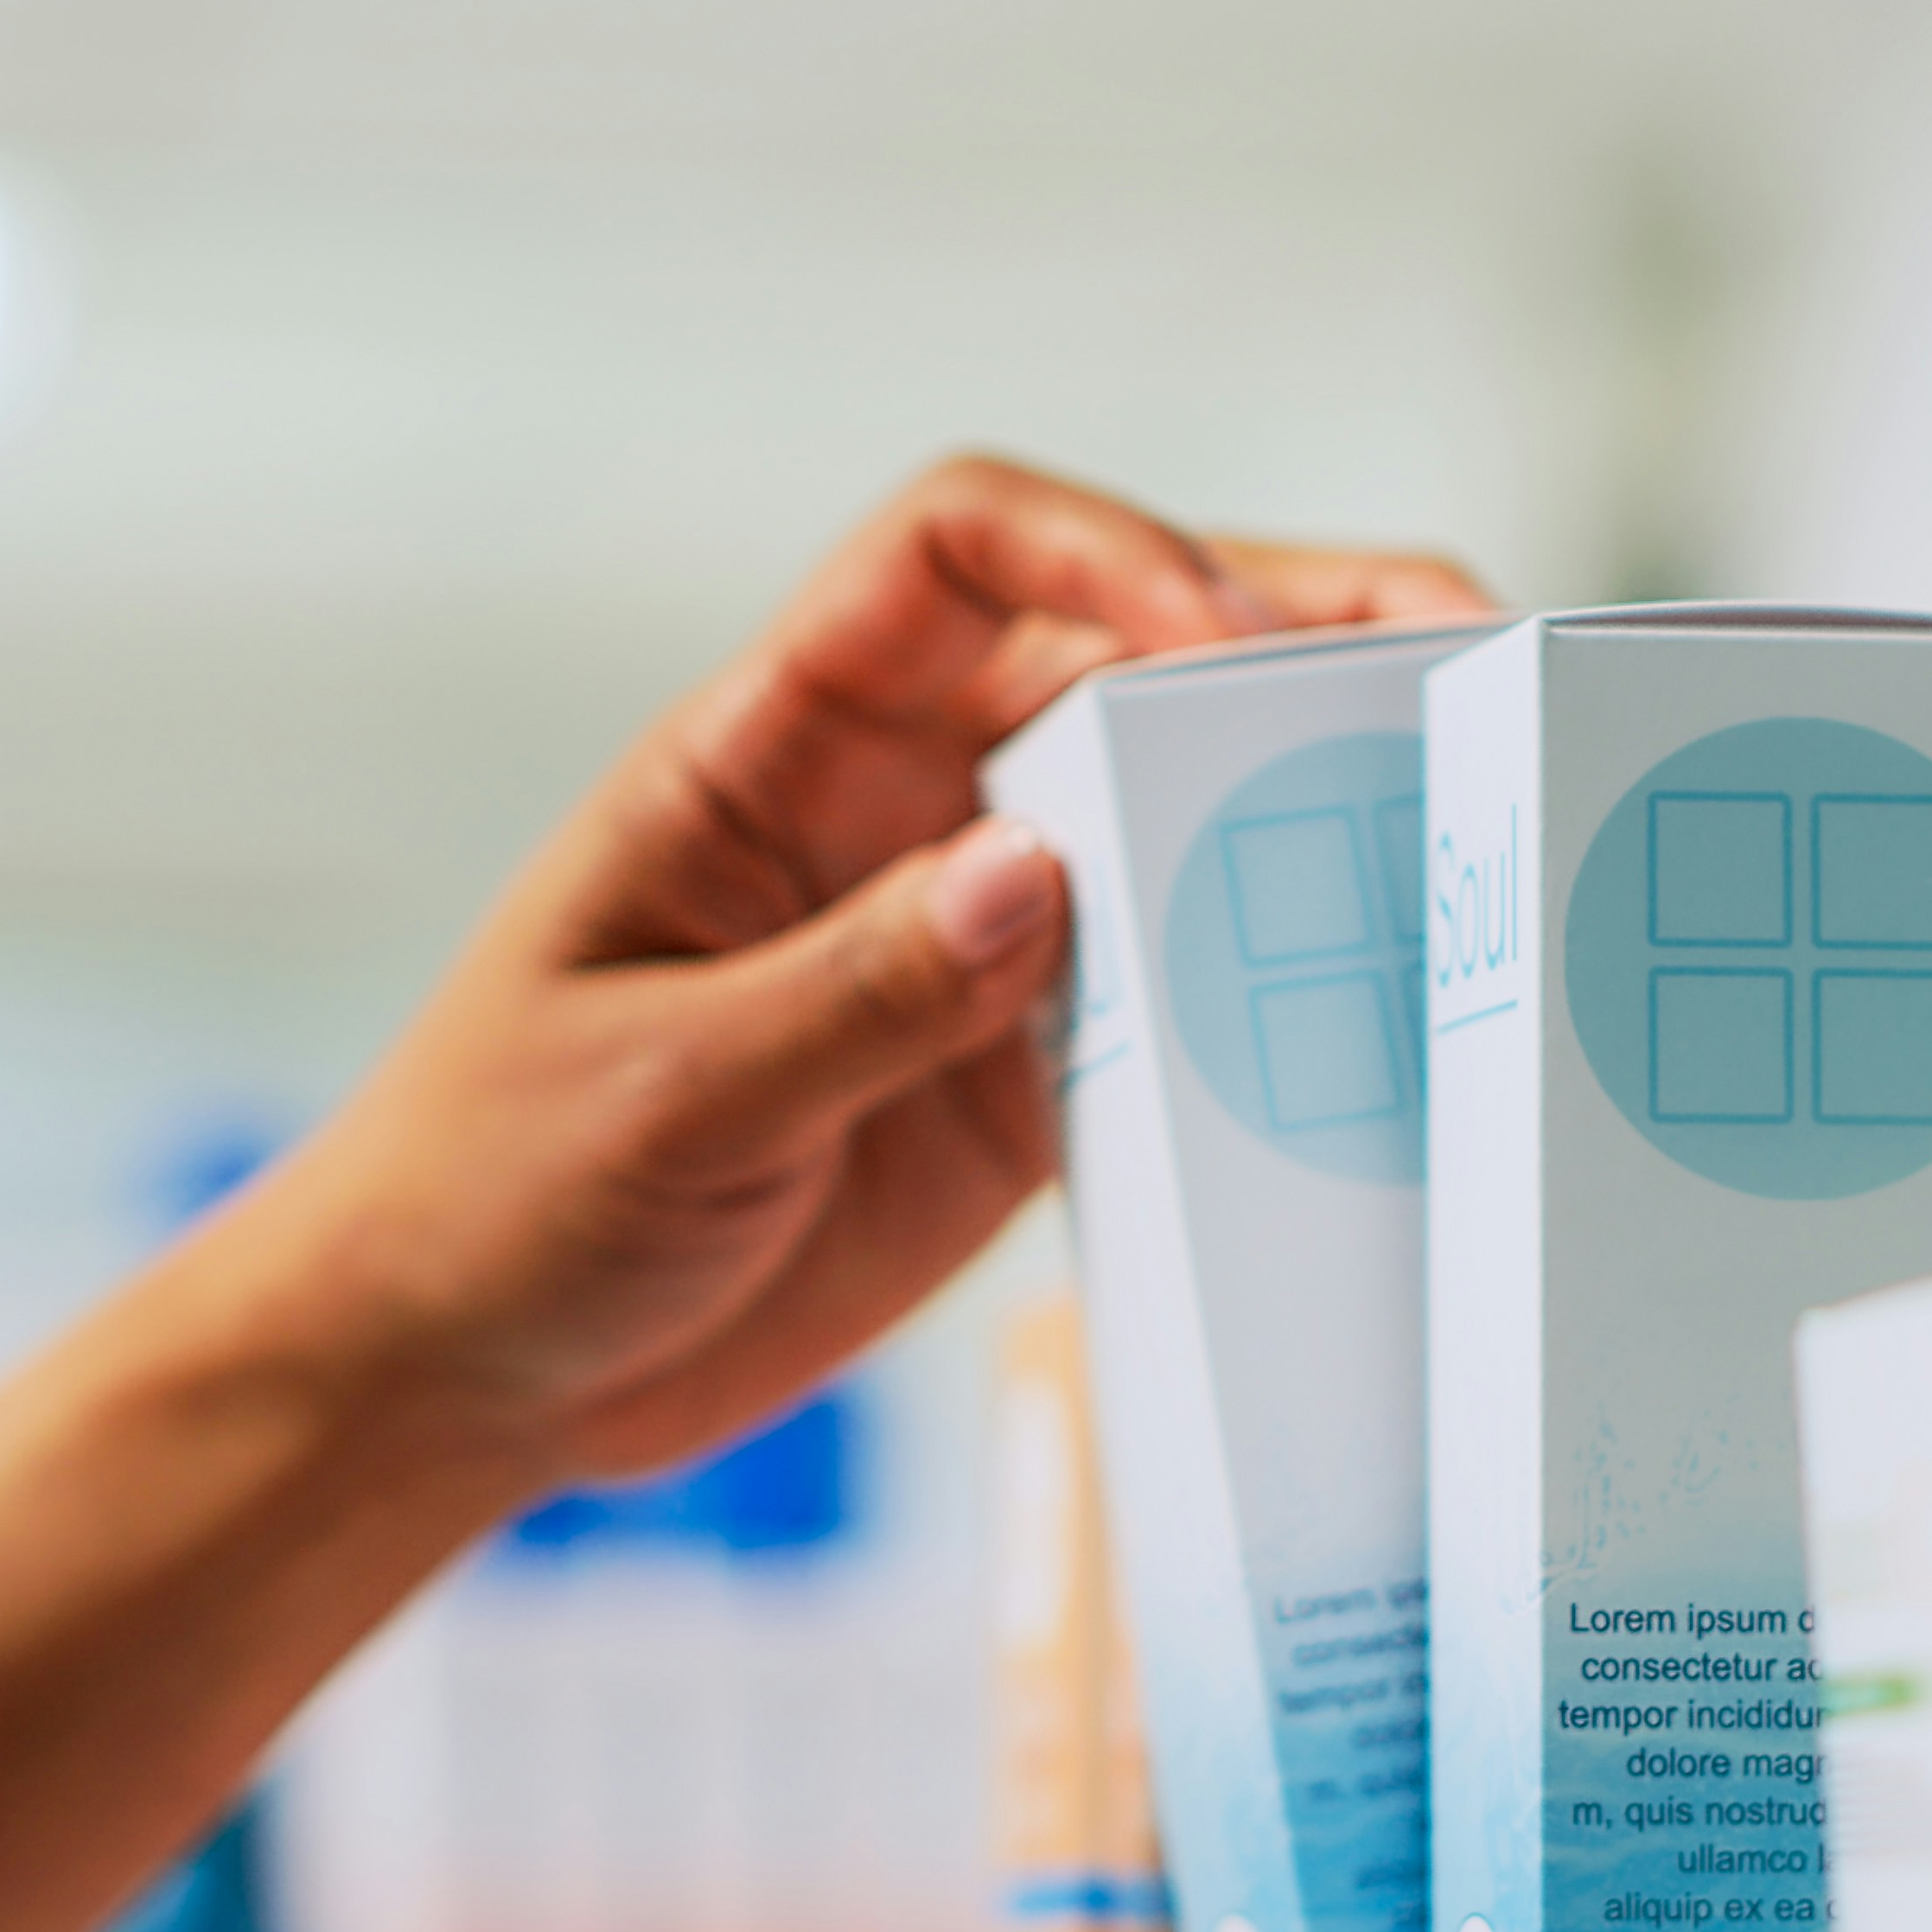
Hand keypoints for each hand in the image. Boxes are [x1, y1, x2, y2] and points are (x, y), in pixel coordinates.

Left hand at [189, 452, 1492, 1485]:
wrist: (454, 1381)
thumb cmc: (488, 1197)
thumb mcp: (655, 1097)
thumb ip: (851, 995)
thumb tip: (1039, 876)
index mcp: (770, 750)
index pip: (955, 552)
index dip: (1102, 549)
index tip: (1213, 636)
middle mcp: (894, 815)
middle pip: (1124, 655)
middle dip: (1296, 635)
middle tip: (1463, 679)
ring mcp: (972, 950)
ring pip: (1184, 824)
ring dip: (1317, 819)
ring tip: (1477, 846)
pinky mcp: (1019, 1090)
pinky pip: (1183, 1014)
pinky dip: (1285, 1010)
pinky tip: (1386, 1036)